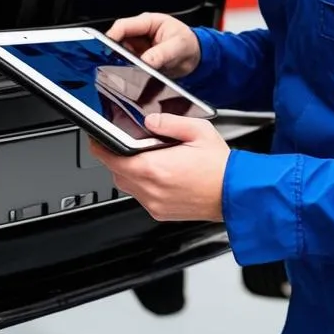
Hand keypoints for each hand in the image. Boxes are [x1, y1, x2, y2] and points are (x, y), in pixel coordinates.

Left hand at [89, 112, 228, 221]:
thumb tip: (150, 120)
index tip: (97, 139)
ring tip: (148, 159)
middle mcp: (151, 190)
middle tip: (127, 146)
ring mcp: (155, 204)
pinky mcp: (161, 213)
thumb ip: (169, 122)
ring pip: (128, 187)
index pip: (112, 159)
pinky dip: (143, 186)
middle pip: (117, 173)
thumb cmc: (221, 167)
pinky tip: (161, 175)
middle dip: (117, 159)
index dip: (100, 147)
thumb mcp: (198, 131)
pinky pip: (142, 198)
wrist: (236, 194)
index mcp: (155, 168)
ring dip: (130, 173)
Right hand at [105, 12, 200, 78]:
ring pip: (120, 54)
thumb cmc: (189, 44)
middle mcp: (140, 33)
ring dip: (120, 63)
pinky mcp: (138, 60)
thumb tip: (146, 61)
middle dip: (114, 52)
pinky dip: (127, 70)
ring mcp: (138, 47)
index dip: (112, 36)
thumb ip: (162, 53)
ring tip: (126, 72)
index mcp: (148, 22)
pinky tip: (131, 77)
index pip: (124, 25)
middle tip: (115, 64)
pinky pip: (127, 65)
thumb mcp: (178, 47)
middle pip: (118, 40)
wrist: (195, 58)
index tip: (107, 49)